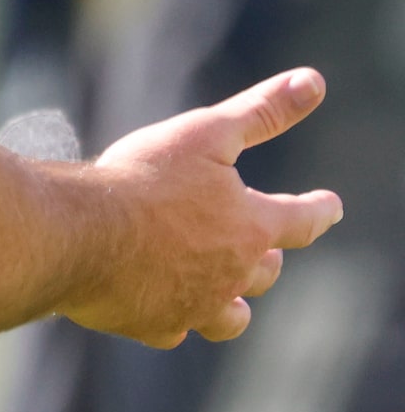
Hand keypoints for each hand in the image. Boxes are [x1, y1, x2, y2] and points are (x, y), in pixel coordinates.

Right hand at [56, 69, 344, 348]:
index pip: (302, 220)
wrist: (79, 234)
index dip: (318, 210)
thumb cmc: (141, 178)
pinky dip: (176, 319)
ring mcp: (195, 306)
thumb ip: (261, 112)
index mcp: (250, 226)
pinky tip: (165, 312)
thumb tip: (313, 82)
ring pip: (230, 316)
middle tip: (265, 249)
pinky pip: (175, 329)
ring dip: (233, 303)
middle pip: (265, 271)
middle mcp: (232, 273)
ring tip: (229, 296)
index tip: (331, 205)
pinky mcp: (154, 326)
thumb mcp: (204, 133)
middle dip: (267, 257)